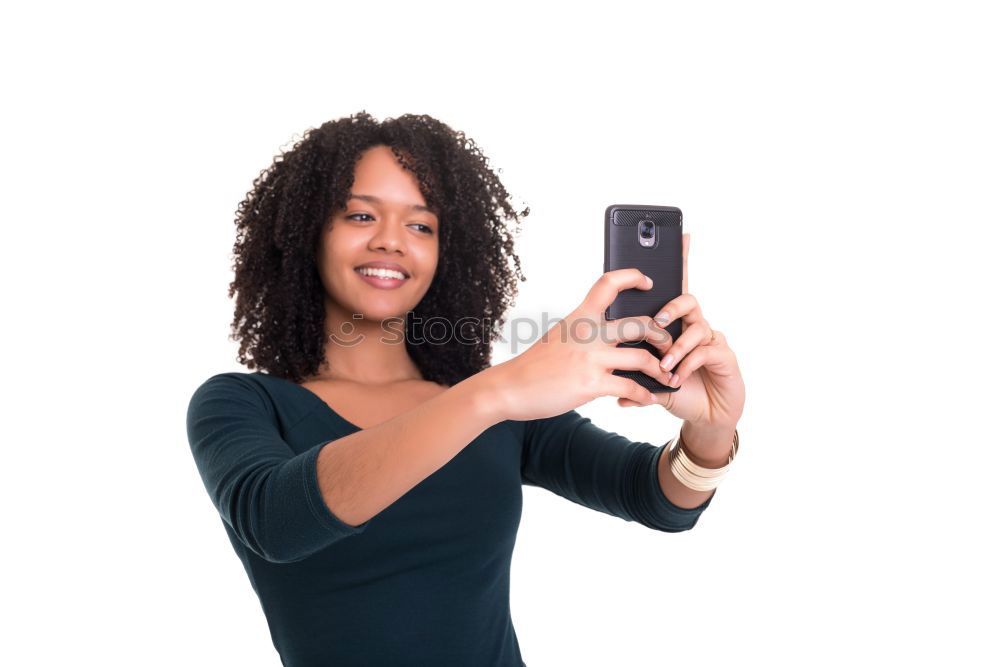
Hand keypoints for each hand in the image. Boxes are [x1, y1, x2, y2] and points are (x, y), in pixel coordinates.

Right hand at [487, 268, 675, 420]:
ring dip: (661, 369)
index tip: (648, 281)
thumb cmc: (535, 364)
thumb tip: (608, 335)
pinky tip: (650, 398)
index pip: (609, 283)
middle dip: (663, 335)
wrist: (510, 387)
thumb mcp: (560, 336)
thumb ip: (584, 332)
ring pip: (642, 357)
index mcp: (580, 316)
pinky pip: (630, 387)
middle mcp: (588, 333)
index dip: (633, 277)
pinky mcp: (591, 384)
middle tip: (670, 344)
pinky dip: (646, 394)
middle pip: (641, 323)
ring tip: (667, 377)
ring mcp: (591, 358)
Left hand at [618, 233, 745, 431]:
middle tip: (658, 321)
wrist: (705, 416)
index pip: (675, 287)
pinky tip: (677, 377)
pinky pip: (706, 351)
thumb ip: (627, 369)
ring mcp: (710, 339)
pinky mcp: (723, 356)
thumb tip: (596, 371)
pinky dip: (688, 364)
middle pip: (687, 299)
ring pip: (697, 326)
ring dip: (677, 345)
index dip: (681, 261)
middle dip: (672, 307)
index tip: (683, 235)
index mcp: (672, 324)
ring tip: (664, 364)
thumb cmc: (676, 389)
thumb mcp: (645, 378)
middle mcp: (693, 326)